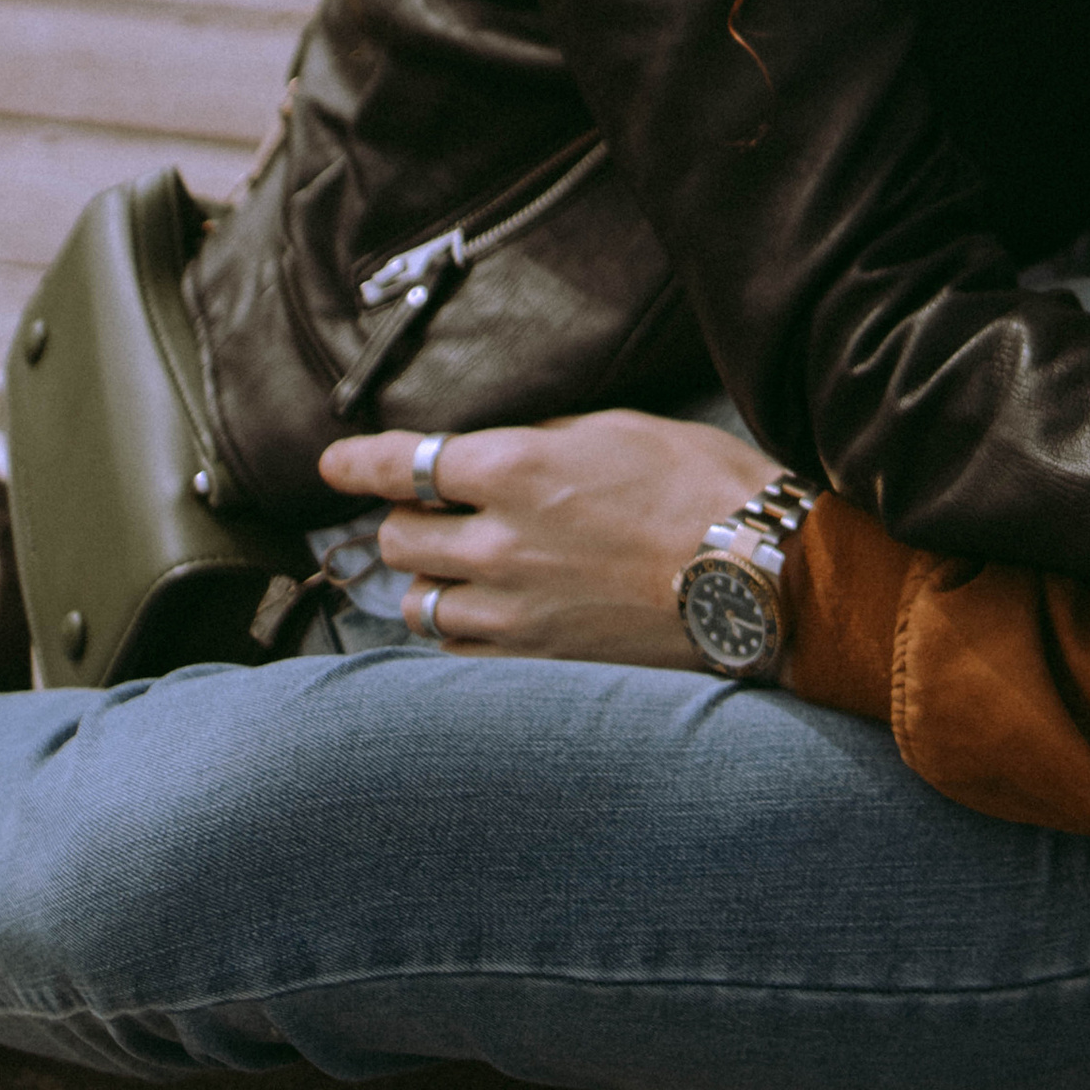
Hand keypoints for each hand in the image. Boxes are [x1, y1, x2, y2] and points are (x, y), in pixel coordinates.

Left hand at [318, 410, 778, 665]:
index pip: (404, 464)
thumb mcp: (619, 428)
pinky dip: (458, 631)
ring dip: (428, 581)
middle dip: (406, 521)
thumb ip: (543, 443)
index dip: (358, 462)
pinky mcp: (535, 661)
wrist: (756, 575)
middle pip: (400, 537)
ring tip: (455, 569)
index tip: (333, 462)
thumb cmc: (701, 486)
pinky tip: (484, 616)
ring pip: (419, 603)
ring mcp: (512, 611)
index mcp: (516, 468)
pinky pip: (459, 652)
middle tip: (430, 513)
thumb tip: (497, 456)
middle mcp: (498, 542)